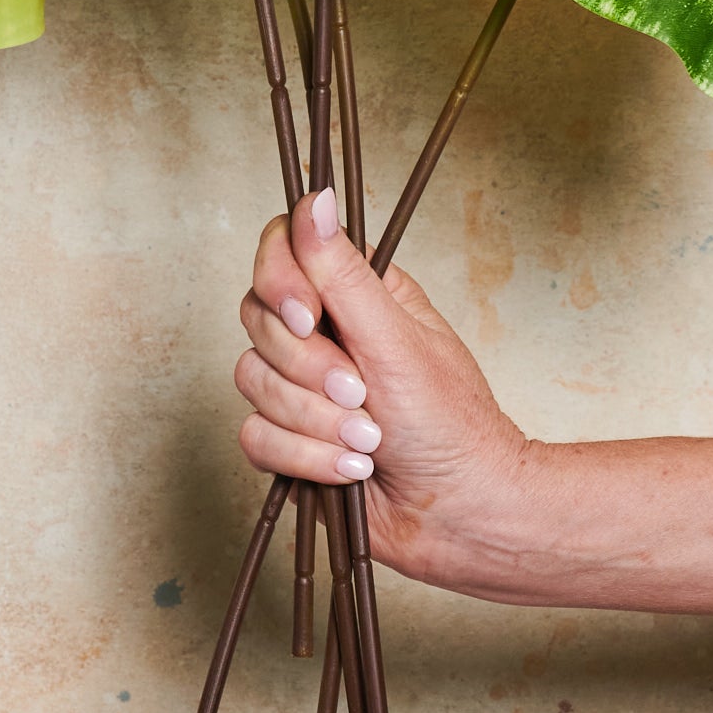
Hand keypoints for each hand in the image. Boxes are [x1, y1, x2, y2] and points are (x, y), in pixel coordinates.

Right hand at [234, 185, 537, 591]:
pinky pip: (255, 435)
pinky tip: (351, 467)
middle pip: (259, 317)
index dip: (281, 280)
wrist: (460, 515)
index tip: (308, 316)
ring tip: (370, 437)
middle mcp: (322, 331)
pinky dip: (306, 457)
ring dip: (315, 420)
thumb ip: (344, 273)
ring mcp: (301, 386)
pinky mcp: (289, 439)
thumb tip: (316, 198)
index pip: (281, 249)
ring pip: (252, 380)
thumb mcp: (396, 338)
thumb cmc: (450, 422)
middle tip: (362, 391)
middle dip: (310, 368)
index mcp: (354, 292)